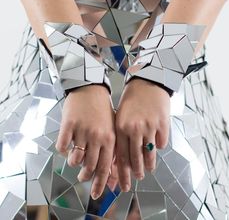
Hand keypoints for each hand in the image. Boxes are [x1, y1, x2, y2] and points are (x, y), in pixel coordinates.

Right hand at [56, 85, 115, 199]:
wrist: (91, 89)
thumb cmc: (103, 110)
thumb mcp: (112, 128)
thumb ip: (111, 148)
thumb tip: (110, 170)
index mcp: (110, 138)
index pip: (106, 167)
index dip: (102, 183)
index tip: (97, 193)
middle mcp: (97, 137)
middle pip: (90, 166)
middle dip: (86, 177)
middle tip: (83, 178)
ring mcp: (82, 131)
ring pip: (75, 159)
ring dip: (74, 163)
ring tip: (75, 160)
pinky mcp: (68, 125)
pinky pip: (62, 147)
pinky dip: (63, 151)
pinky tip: (67, 146)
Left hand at [115, 78, 169, 191]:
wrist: (147, 82)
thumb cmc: (132, 99)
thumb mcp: (120, 115)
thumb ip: (121, 135)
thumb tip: (122, 156)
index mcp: (121, 127)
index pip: (121, 156)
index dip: (123, 172)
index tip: (125, 182)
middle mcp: (134, 129)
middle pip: (136, 158)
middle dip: (136, 172)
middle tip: (138, 178)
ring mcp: (150, 126)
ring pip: (150, 153)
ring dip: (149, 164)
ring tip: (149, 169)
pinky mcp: (163, 123)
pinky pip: (162, 142)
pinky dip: (160, 146)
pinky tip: (157, 147)